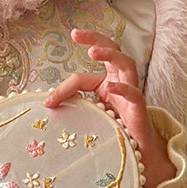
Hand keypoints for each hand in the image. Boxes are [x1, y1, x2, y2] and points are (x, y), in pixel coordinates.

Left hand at [45, 28, 176, 187]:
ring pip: (126, 63)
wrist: (137, 153)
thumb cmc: (113, 131)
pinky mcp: (139, 108)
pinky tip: (111, 86)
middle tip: (76, 34)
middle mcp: (120, 82)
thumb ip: (74, 106)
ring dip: (109, 54)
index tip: (47, 102)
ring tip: (92, 50)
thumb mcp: (90, 116)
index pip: (82, 77)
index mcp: (106, 83)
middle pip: (111, 51)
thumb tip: (47, 103)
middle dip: (95, 39)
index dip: (63, 88)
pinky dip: (122, 88)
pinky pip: (134, 93)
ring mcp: (131, 92)